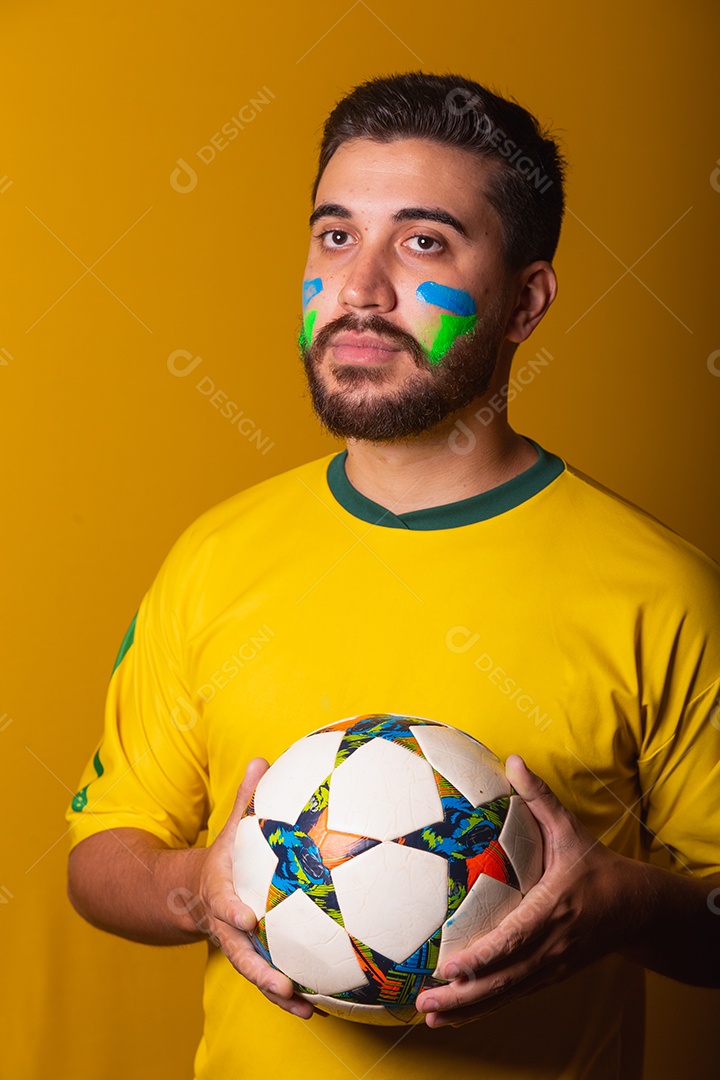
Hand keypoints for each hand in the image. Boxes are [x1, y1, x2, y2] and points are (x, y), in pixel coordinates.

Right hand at [194, 757, 315, 1018]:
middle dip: (258, 970)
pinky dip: (288, 995)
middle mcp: (227, 924)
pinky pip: (268, 978)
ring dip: (276, 992)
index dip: (232, 910)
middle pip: (238, 952)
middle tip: (282, 982)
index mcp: (219, 891)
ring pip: (254, 974)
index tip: (247, 916)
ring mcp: (238, 945)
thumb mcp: (230, 826)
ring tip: (304, 1006)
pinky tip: (317, 1006)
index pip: (223, 902)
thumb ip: (244, 798)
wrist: (196, 892)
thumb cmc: (226, 855)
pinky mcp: (252, 957)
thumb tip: (261, 758)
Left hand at [416, 755, 634, 1026]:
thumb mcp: (571, 830)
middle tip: (425, 1003)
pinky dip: (484, 1008)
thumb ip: (540, 798)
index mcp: (555, 909)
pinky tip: (454, 1015)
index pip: (516, 939)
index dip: (484, 956)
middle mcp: (552, 946)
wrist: (638, 908)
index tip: (450, 965)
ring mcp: (552, 967)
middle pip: (505, 979)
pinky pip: (514, 995)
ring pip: (507, 995)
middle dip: (464, 995)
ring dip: (469, 1009)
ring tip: (429, 1017)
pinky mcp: (550, 976)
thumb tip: (512, 760)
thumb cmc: (598, 867)